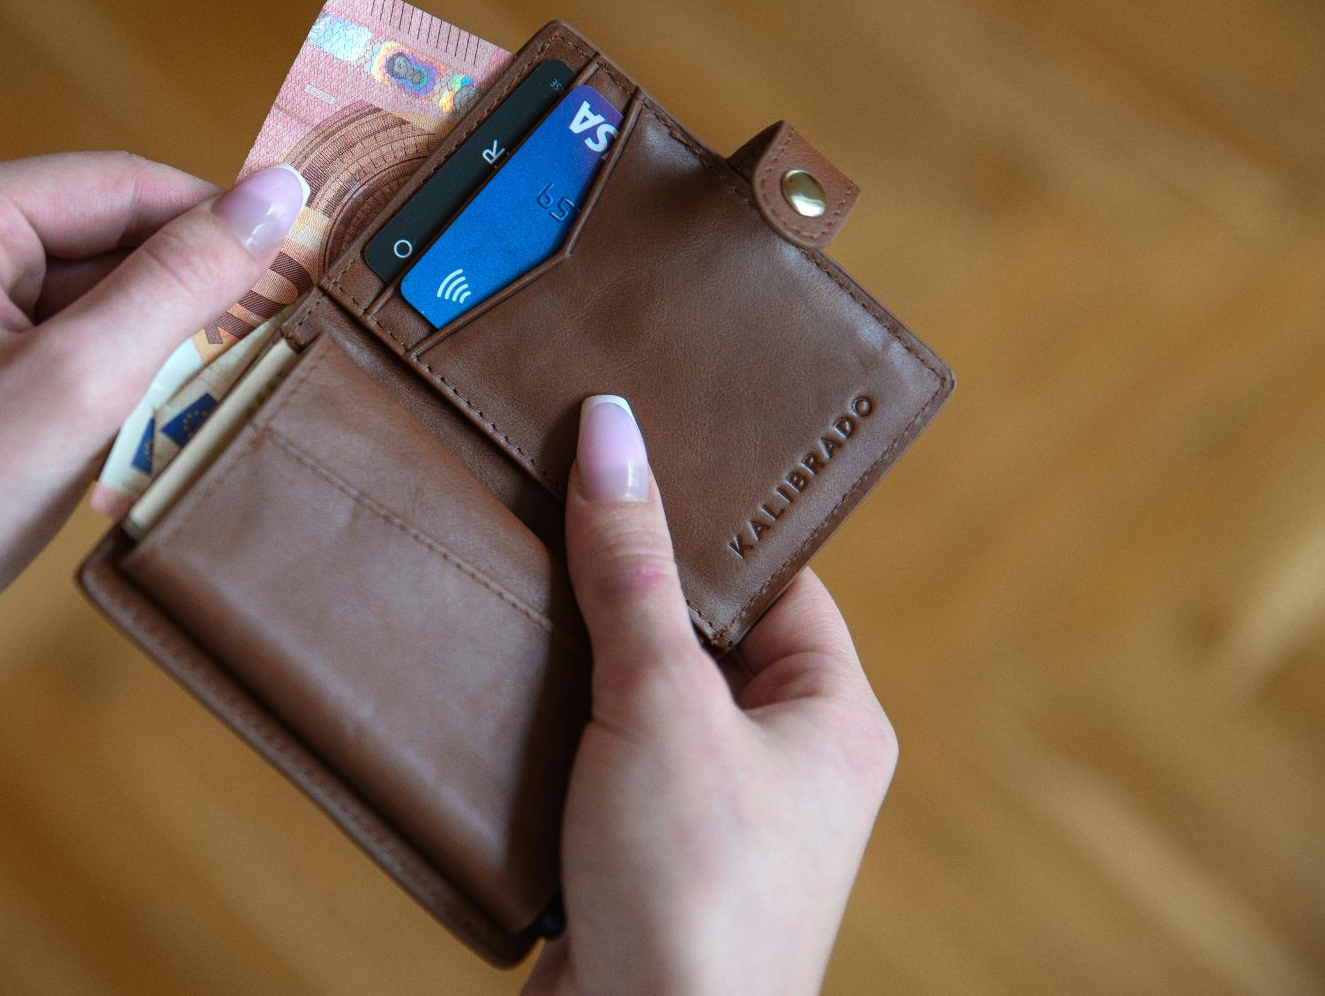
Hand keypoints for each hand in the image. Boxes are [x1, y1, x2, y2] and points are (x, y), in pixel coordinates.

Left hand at [0, 153, 306, 717]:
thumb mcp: (79, 384)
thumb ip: (182, 281)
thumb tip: (280, 194)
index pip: (123, 184)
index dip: (220, 224)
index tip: (310, 270)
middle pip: (108, 239)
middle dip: (185, 297)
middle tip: (270, 350)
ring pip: (93, 303)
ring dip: (153, 353)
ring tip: (203, 406)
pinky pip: (62, 354)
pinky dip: (114, 391)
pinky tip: (141, 442)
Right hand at [525, 397, 898, 995]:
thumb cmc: (693, 894)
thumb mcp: (662, 704)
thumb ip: (631, 570)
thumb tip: (613, 431)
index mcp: (832, 715)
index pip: (772, 578)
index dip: (699, 516)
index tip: (625, 453)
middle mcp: (784, 765)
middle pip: (695, 634)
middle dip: (618, 582)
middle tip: (545, 502)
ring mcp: (712, 817)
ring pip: (636, 699)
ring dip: (572, 658)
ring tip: (506, 580)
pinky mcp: (642, 862)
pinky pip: (594, 764)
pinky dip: (547, 731)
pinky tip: (492, 686)